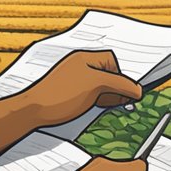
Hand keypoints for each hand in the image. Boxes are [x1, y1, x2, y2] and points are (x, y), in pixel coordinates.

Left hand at [20, 49, 141, 127]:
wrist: (32, 111)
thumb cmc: (61, 94)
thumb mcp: (96, 86)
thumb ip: (120, 85)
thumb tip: (138, 90)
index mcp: (85, 58)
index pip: (111, 61)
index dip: (121, 75)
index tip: (127, 91)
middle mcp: (79, 67)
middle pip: (107, 74)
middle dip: (116, 88)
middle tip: (122, 102)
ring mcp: (73, 81)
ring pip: (99, 88)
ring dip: (106, 97)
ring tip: (108, 107)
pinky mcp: (68, 95)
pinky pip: (89, 96)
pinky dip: (95, 103)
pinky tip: (94, 111)